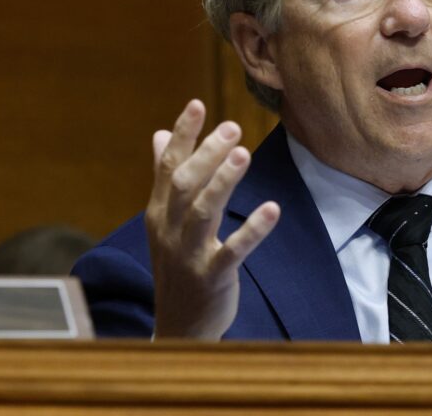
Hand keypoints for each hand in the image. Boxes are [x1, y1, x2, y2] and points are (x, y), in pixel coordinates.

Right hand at [145, 100, 279, 338]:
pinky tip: (272, 209)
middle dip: (206, 153)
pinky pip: (232, 251)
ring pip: (202, 211)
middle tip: (232, 126)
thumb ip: (166, 179)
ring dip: (223, 181)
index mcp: (159, 213)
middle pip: (184, 184)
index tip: (198, 104)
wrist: (179, 327)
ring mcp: (188, 255)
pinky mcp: (211, 277)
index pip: (167, 167)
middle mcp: (168, 230)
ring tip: (243, 153)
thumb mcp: (166, 222)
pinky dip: (252, 230)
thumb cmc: (178, 266)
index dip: (183, 135)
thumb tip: (160, 134)